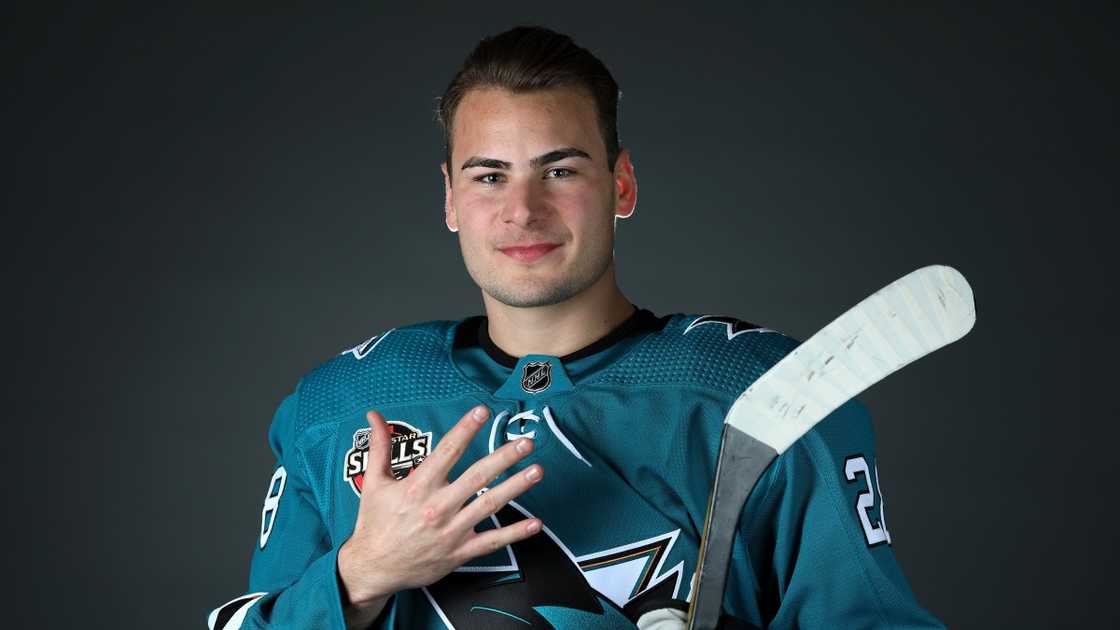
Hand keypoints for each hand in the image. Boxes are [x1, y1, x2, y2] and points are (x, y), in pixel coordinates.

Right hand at [337, 405, 542, 618]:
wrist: (373, 568)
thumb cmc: (374, 523)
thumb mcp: (373, 483)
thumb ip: (379, 447)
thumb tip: (374, 415)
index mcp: (418, 487)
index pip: (447, 452)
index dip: (465, 429)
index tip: (482, 411)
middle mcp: (438, 507)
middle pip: (477, 477)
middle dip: (504, 458)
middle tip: (526, 442)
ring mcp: (451, 531)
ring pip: (489, 505)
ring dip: (515, 487)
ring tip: (537, 470)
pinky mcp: (459, 552)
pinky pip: (492, 542)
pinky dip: (514, 533)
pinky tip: (535, 523)